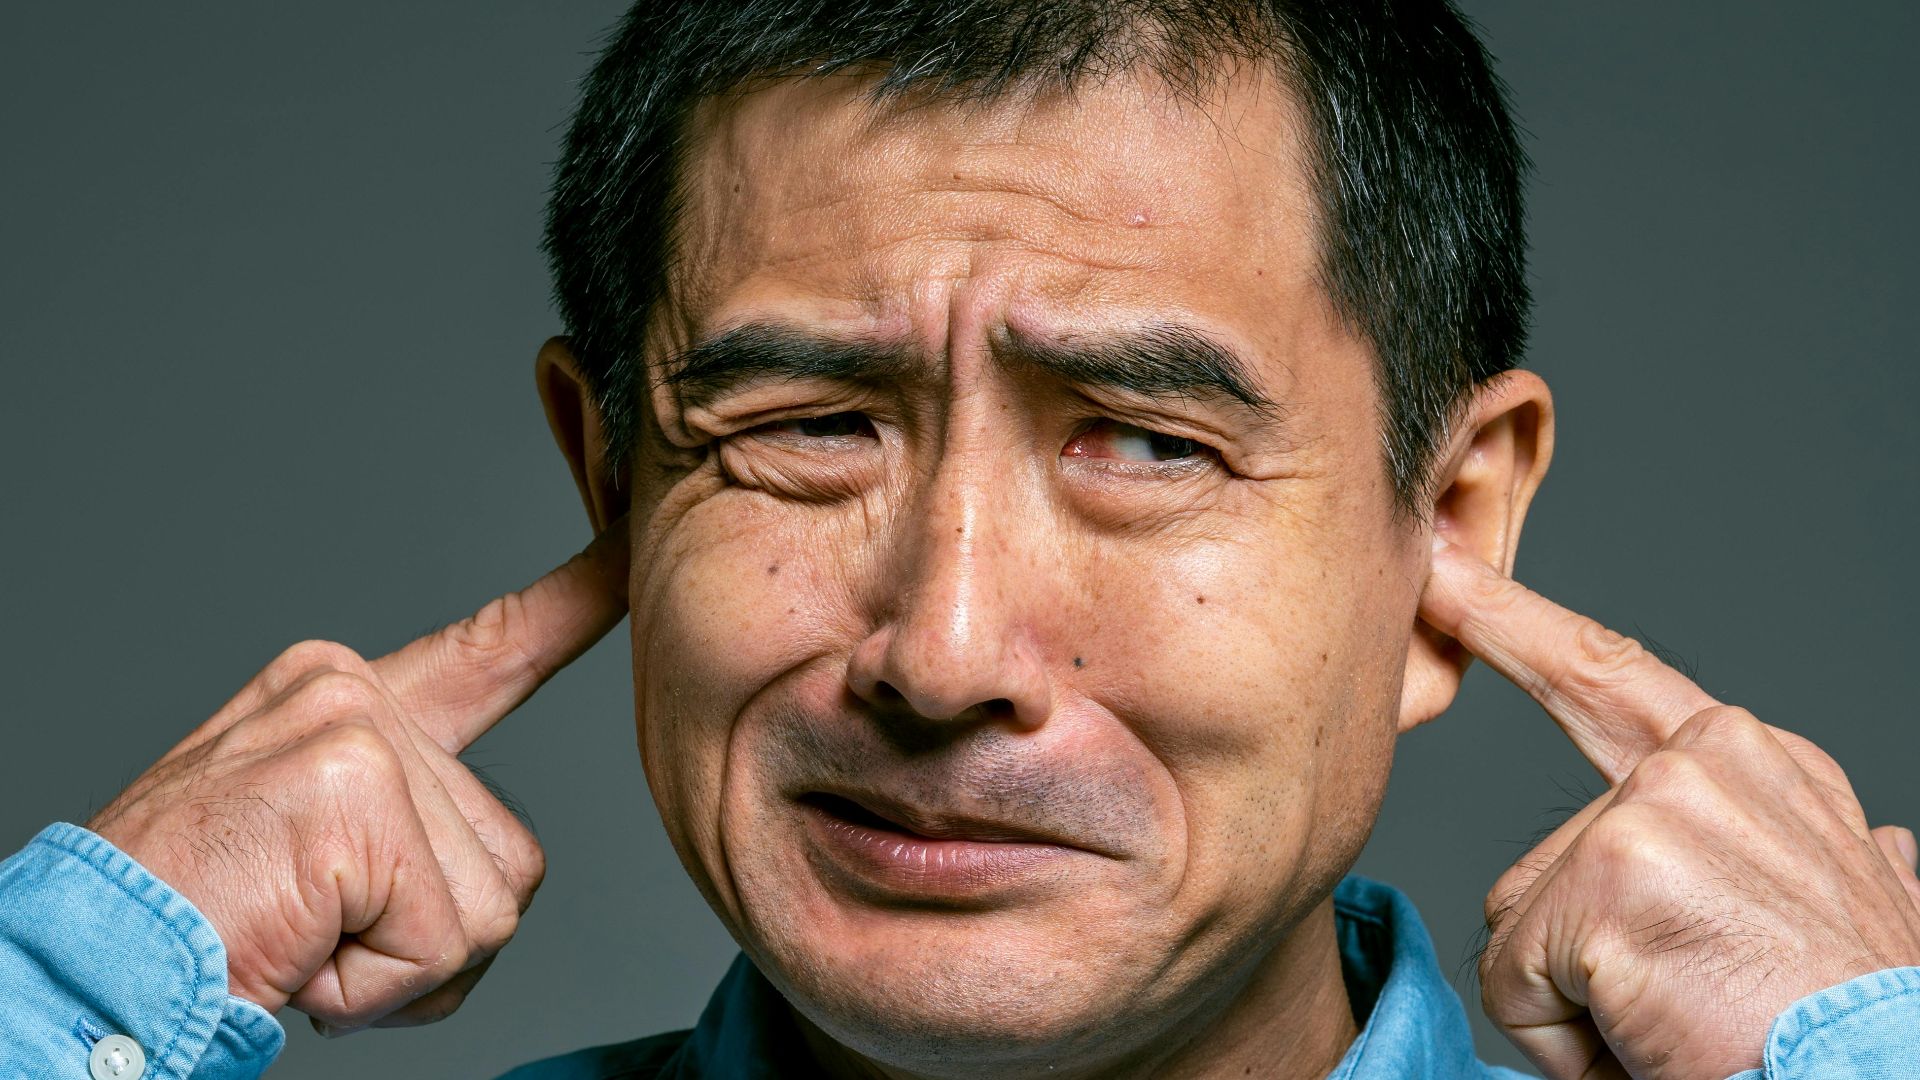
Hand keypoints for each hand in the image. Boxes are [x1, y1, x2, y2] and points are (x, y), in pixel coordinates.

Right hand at [86, 517, 628, 1034]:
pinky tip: (299, 953)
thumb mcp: (309, 849)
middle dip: (426, 932)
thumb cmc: (196, 920)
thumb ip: (406, 826)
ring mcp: (355, 736)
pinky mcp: (356, 794)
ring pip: (490, 906)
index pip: (488, 652)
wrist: (84, 969)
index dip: (568, 611)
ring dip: (402, 965)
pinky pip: (444, 942)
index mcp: (343, 696)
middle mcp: (353, 695)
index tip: (629, 558)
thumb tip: (492, 874)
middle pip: (506, 854)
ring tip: (300, 937)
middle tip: (311, 928)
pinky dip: (376, 988)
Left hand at [1421, 538, 1919, 1079]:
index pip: (1613, 676)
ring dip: (1581, 1001)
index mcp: (1759, 765)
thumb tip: (1875, 845)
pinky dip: (1565, 1041)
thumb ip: (1813, 856)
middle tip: (1640, 935)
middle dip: (1557, 932)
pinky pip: (1512, 979)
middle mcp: (1707, 761)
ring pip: (1522, 925)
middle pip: (1542, 859)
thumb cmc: (1853, 1027)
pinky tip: (1650, 1043)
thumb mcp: (1855, 912)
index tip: (1442, 571)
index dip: (1514, 623)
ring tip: (1685, 1026)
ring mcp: (1655, 807)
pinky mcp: (1610, 873)